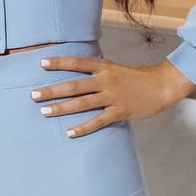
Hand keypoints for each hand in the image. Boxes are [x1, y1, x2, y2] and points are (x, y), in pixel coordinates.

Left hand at [30, 53, 195, 135]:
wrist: (162, 86)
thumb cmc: (137, 78)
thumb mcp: (116, 68)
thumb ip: (98, 69)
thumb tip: (79, 69)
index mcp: (104, 67)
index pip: (78, 63)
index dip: (60, 62)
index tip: (41, 63)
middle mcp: (106, 80)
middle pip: (74, 85)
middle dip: (51, 90)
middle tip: (33, 95)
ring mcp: (113, 97)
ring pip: (82, 104)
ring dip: (61, 108)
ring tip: (44, 112)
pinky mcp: (120, 111)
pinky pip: (98, 121)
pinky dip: (83, 128)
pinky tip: (70, 133)